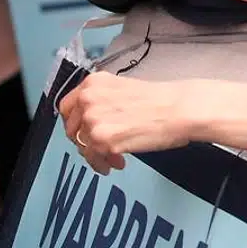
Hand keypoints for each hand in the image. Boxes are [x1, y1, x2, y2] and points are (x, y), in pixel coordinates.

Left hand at [58, 71, 195, 172]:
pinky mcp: (103, 140)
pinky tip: (118, 162)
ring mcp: (94, 120)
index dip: (73, 122)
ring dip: (96, 154)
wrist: (179, 109)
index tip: (81, 130)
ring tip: (113, 157)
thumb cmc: (162, 100)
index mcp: (93, 83)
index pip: (67, 106)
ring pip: (82, 146)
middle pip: (71, 129)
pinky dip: (103, 164)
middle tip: (97, 147)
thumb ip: (103, 100)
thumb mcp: (123, 89)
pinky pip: (93, 159)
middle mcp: (88, 99)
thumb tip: (94, 119)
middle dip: (83, 141)